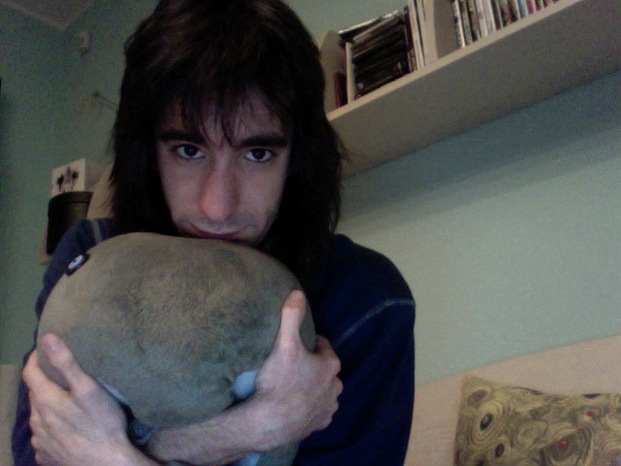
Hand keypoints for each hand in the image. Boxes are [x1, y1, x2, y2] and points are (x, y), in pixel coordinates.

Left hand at [23, 333, 155, 465]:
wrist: (105, 463)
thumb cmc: (101, 424)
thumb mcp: (88, 389)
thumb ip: (66, 363)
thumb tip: (48, 337)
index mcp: (45, 400)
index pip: (30, 371)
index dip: (37, 357)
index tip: (46, 347)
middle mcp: (36, 421)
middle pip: (35, 394)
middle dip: (45, 381)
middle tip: (64, 374)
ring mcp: (40, 441)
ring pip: (39, 416)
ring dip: (48, 405)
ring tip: (68, 400)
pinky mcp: (46, 456)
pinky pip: (44, 436)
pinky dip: (52, 427)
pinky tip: (68, 427)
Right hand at [147, 290, 341, 463]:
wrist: (268, 423)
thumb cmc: (278, 381)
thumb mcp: (284, 343)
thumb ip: (291, 316)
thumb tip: (297, 293)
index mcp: (331, 365)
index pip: (323, 346)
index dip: (309, 343)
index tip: (295, 344)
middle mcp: (336, 386)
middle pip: (324, 368)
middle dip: (312, 365)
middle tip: (291, 364)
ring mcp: (328, 408)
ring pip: (323, 390)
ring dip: (313, 386)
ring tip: (292, 385)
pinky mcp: (320, 425)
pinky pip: (318, 410)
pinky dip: (310, 406)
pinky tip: (295, 404)